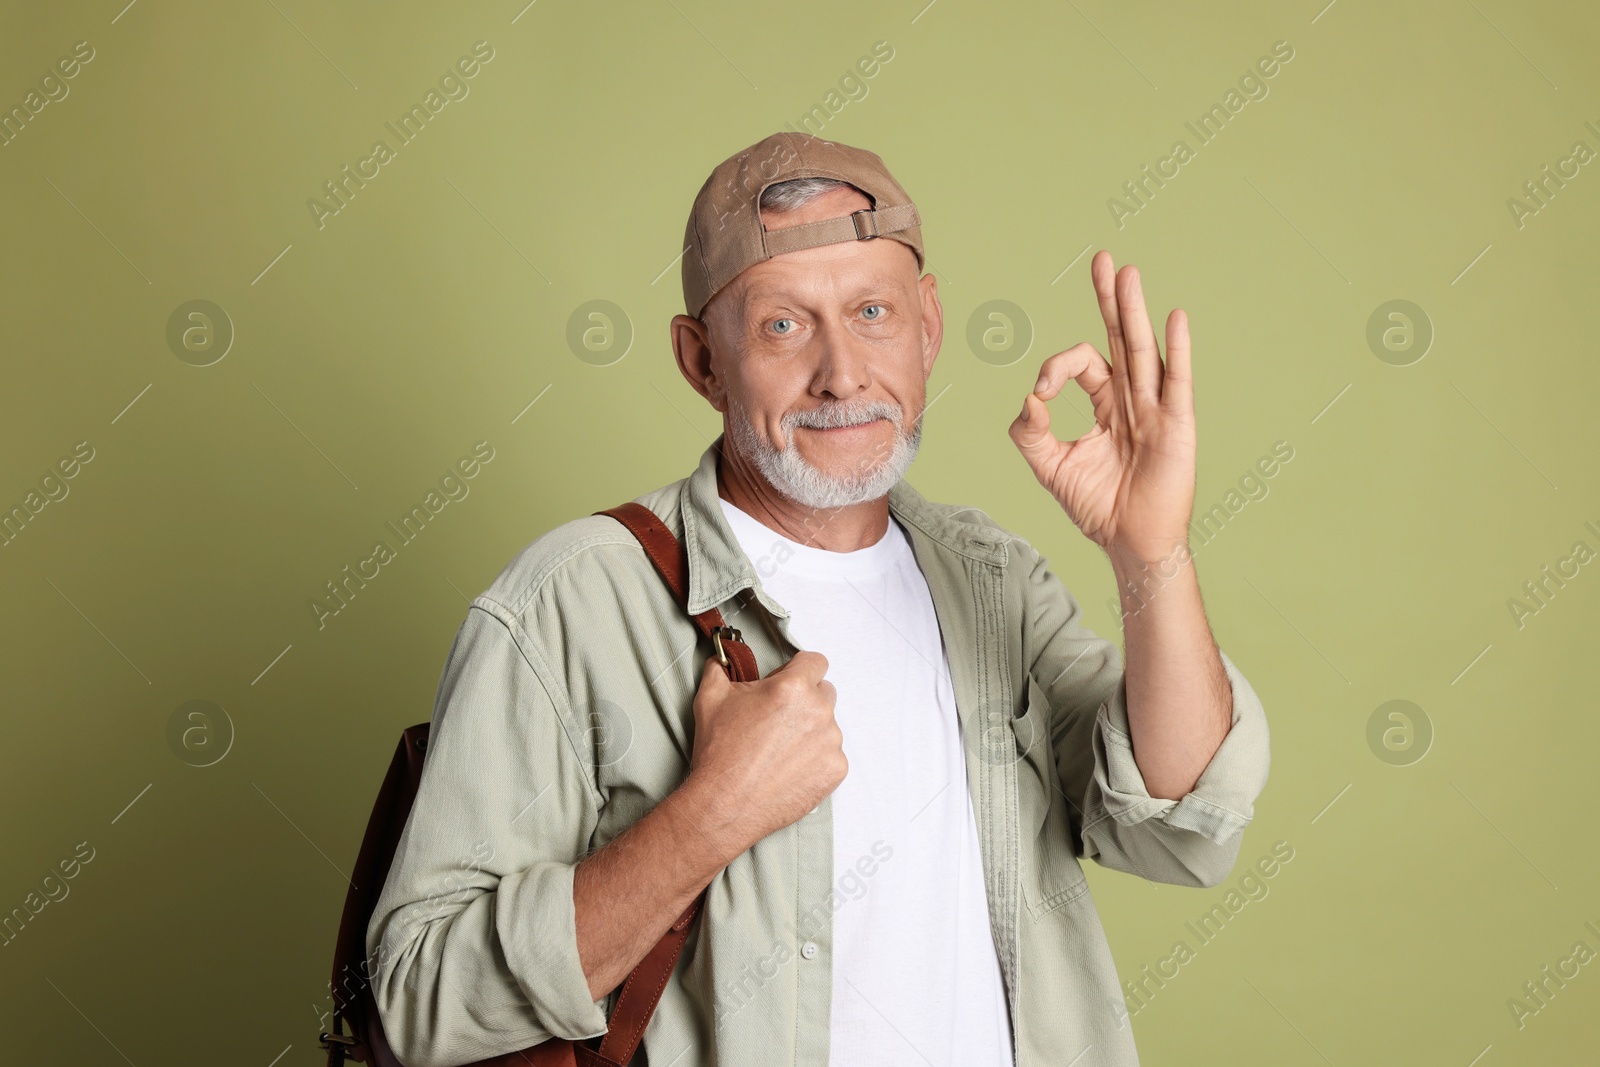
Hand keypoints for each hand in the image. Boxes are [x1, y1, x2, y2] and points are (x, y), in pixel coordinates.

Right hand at [684, 650, 845, 851]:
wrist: (725, 804)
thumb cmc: (720, 754)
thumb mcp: (710, 699)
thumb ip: (720, 669)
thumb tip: (722, 660)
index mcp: (793, 688)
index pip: (815, 662)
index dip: (799, 669)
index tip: (789, 681)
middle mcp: (818, 712)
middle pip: (824, 692)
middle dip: (804, 700)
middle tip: (778, 718)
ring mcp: (830, 743)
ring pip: (828, 725)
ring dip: (810, 731)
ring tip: (779, 749)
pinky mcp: (835, 770)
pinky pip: (832, 755)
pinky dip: (815, 759)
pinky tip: (789, 767)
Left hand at [1008, 250, 1196, 566]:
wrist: (1130, 542)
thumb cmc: (1097, 506)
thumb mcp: (1051, 466)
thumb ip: (1031, 432)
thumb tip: (1028, 398)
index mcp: (1105, 403)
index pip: (1083, 362)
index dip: (1056, 369)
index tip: (1040, 396)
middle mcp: (1132, 398)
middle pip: (1121, 338)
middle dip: (1110, 299)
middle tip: (1102, 259)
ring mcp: (1156, 409)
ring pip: (1144, 350)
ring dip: (1135, 311)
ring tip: (1127, 273)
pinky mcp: (1176, 426)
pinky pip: (1177, 382)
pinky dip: (1178, 350)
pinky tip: (1174, 318)